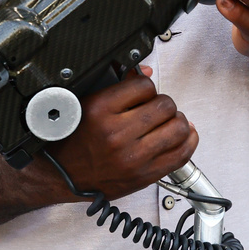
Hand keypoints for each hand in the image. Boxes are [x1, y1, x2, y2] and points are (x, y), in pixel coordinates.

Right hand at [42, 67, 196, 201]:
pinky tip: (182, 135)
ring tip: (167, 122)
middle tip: (155, 108)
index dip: (146, 87)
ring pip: (177, 128)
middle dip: (162, 103)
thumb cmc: (71, 141)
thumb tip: (146, 73)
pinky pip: (181, 155)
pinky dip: (188, 141)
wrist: (60, 176)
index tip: (142, 93)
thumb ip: (117, 87)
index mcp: (100, 110)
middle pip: (165, 105)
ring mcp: (132, 157)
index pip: (144, 86)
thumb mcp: (87, 105)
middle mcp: (116, 134)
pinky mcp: (144, 175)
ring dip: (176, 121)